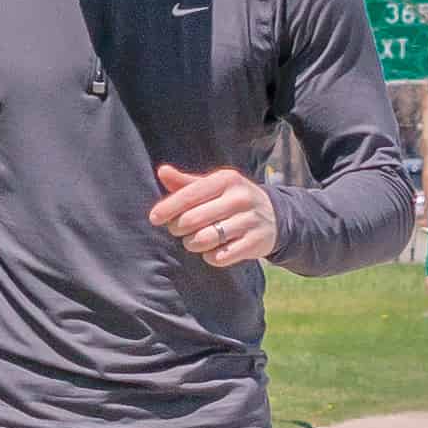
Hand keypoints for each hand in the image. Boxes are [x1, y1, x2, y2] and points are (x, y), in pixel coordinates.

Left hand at [150, 164, 278, 268]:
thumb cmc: (232, 200)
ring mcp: (249, 221)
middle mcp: (239, 198)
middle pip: (192, 220)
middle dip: (178, 228)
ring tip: (194, 240)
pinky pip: (219, 256)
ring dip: (192, 244)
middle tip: (178, 230)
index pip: (189, 195)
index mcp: (226, 180)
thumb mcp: (213, 186)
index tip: (154, 218)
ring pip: (204, 240)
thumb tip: (162, 171)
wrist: (273, 217)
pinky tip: (212, 250)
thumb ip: (186, 182)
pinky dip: (209, 256)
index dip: (167, 208)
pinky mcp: (255, 243)